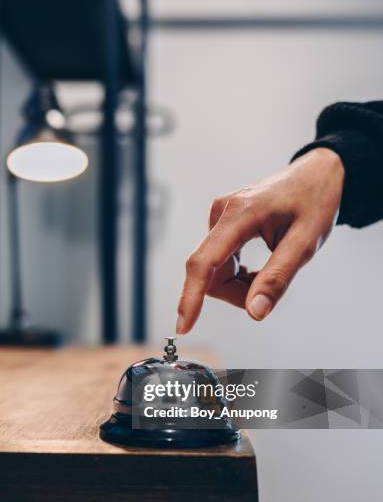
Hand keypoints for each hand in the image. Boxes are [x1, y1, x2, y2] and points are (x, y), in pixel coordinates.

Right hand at [176, 148, 344, 333]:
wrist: (318, 175)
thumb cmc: (315, 202)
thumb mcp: (305, 244)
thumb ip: (277, 279)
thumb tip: (254, 312)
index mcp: (240, 214)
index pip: (204, 263)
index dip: (190, 297)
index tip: (183, 326)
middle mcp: (222, 213)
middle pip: (210, 273)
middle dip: (235, 292)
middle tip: (270, 290)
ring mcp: (220, 217)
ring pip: (215, 272)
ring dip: (239, 285)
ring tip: (270, 272)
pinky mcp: (222, 224)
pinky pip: (219, 263)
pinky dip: (238, 275)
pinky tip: (258, 268)